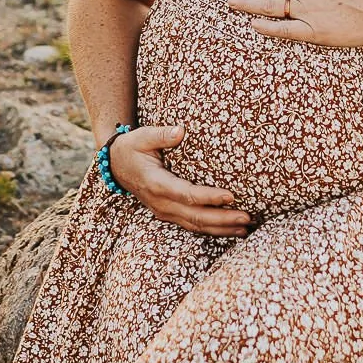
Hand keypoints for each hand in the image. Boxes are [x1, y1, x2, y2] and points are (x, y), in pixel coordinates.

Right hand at [106, 124, 251, 235]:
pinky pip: (192, 225)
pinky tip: (231, 230)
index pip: (187, 194)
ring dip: (221, 229)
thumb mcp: (142, 137)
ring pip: (196, 225)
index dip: (209, 197)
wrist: (116, 165)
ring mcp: (165, 211)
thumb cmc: (132, 148)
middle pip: (196, 216)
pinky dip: (212, 230)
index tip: (231, 196)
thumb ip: (161, 134)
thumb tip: (181, 131)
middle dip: (223, 219)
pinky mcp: (169, 214)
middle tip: (247, 217)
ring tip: (245, 228)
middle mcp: (161, 203)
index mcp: (156, 183)